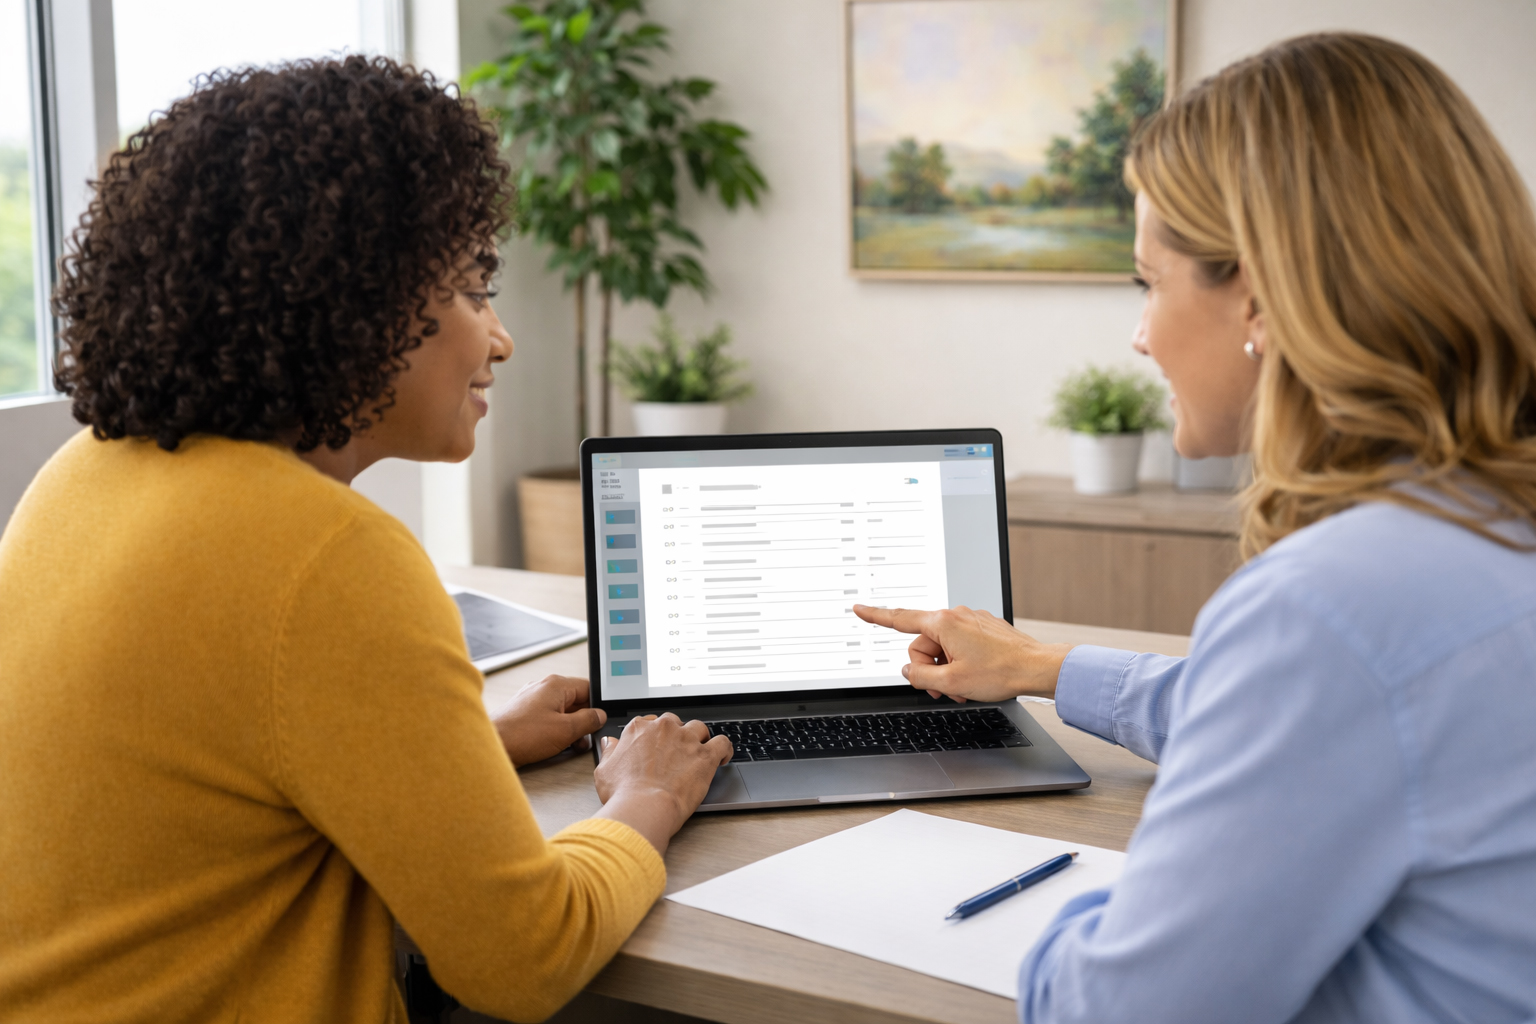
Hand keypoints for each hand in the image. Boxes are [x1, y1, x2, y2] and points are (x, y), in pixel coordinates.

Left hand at [493, 674, 606, 766]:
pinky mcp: (524, 713)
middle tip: (584, 738)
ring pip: (562, 711)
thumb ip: (588, 720)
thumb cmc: (521, 735)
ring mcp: (532, 700)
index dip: (597, 707)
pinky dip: (555, 731)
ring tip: (568, 744)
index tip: (600, 721)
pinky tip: (553, 745)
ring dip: (569, 729)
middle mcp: (543, 688)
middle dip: (582, 721)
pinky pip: (548, 718)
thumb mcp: (566, 730)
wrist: (492, 746)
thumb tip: (599, 716)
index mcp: (556, 685)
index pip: (588, 688)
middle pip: (575, 701)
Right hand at [592, 713, 732, 855]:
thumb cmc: (623, 793)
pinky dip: (725, 749)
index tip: (658, 745)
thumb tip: (609, 742)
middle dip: (676, 734)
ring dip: (700, 738)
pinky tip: (723, 756)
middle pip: (675, 722)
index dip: (655, 735)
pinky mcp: (705, 756)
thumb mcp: (604, 770)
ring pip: (699, 728)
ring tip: (699, 751)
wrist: (644, 807)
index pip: (650, 722)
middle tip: (676, 752)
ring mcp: (686, 740)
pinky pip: (722, 743)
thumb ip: (609, 752)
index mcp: (639, 729)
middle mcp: (664, 729)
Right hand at [852, 604, 1071, 702]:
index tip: (859, 609)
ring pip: (942, 648)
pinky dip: (961, 663)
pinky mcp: (982, 628)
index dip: (875, 616)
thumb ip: (921, 676)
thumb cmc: (1000, 671)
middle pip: (923, 645)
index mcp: (942, 623)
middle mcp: (954, 616)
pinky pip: (960, 645)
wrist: (1036, 668)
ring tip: (964, 687)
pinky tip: (975, 677)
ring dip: (947, 670)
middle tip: (945, 689)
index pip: (899, 619)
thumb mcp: (952, 681)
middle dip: (930, 669)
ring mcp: (970, 620)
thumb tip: (910, 672)